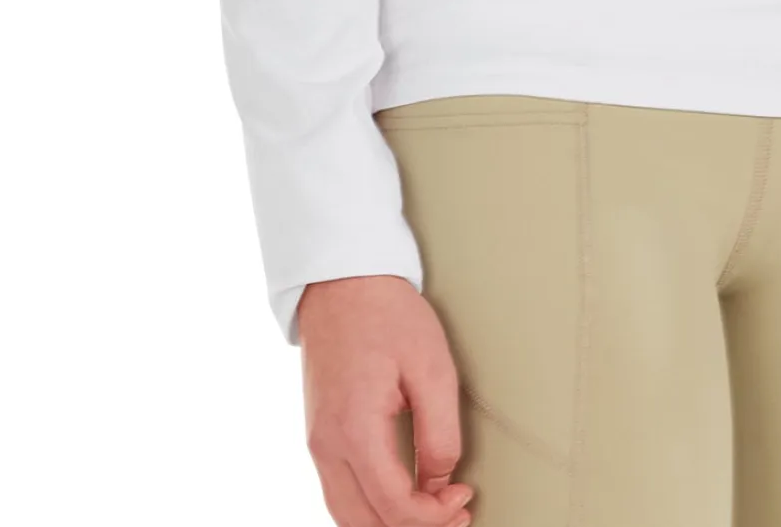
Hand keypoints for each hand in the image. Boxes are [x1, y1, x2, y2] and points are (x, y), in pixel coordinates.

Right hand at [299, 275, 474, 525]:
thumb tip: (440, 484)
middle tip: (452, 513)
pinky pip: (338, 492)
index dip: (435, 517)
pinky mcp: (318, 433)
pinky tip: (400, 494)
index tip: (463, 497)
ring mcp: (316, 441)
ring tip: (430, 509)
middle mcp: (326, 445)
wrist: (343, 279)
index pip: (395, 508)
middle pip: (364, 525)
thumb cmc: (388, 314)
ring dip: (388, 523)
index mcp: (354, 430)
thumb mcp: (431, 368)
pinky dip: (369, 507)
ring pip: (346, 516)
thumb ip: (440, 434)